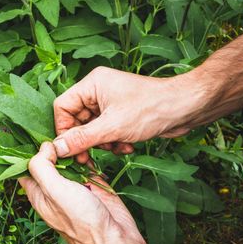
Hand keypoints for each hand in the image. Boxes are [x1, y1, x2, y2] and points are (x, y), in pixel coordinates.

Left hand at [19, 142, 145, 243]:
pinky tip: (88, 149)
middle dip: (53, 147)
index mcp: (39, 194)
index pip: (25, 168)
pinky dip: (88, 157)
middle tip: (61, 136)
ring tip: (76, 142)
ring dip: (72, 150)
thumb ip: (43, 167)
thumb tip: (43, 147)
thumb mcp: (54, 191)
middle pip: (48, 161)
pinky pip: (87, 166)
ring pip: (68, 161)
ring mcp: (74, 188)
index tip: (36, 134)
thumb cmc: (82, 221)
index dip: (28, 151)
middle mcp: (55, 190)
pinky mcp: (93, 186)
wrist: (115, 240)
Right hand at [52, 67, 202, 161]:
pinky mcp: (121, 114)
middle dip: (86, 140)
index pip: (62, 107)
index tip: (70, 149)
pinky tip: (127, 146)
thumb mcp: (112, 127)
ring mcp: (110, 102)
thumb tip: (56, 149)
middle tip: (88, 158)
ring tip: (116, 147)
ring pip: (91, 129)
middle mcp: (98, 91)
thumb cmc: (151, 109)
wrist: (186, 108)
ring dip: (102, 143)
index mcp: (92, 84)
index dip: (64, 129)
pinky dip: (113, 142)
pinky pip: (106, 131)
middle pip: (76, 120)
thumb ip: (81, 139)